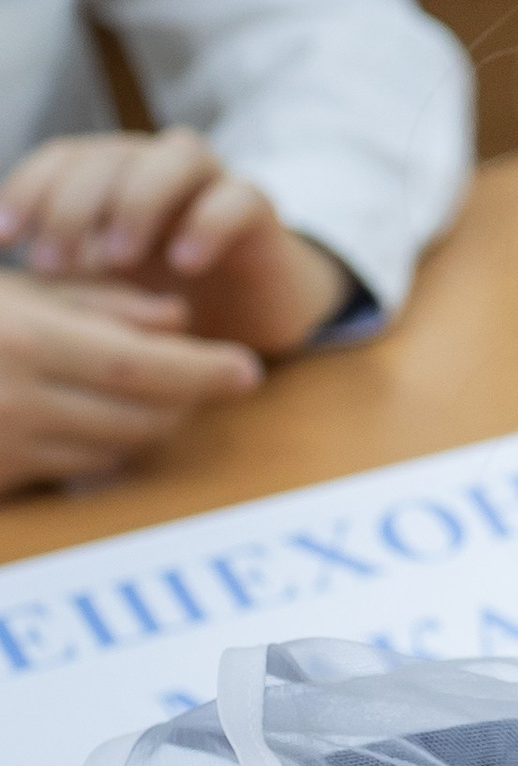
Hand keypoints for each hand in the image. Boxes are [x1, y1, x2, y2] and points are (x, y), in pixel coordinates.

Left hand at [0, 131, 353, 352]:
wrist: (246, 317)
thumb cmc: (161, 302)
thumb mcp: (97, 291)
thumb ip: (61, 273)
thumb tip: (8, 288)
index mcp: (112, 177)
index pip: (62, 158)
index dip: (28, 189)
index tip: (3, 239)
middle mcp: (158, 167)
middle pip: (110, 155)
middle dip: (72, 206)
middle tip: (52, 264)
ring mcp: (212, 183)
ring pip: (176, 155)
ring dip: (138, 202)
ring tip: (118, 259)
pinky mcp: (260, 211)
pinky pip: (237, 197)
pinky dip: (208, 224)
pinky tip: (185, 264)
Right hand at [0, 273, 261, 491]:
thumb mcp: (20, 287)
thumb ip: (100, 298)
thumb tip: (178, 319)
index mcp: (27, 338)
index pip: (140, 366)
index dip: (202, 370)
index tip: (246, 368)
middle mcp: (17, 401)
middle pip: (142, 417)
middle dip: (184, 398)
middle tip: (199, 373)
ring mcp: (9, 447)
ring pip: (117, 449)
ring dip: (145, 421)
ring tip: (138, 385)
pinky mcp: (2, 478)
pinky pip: (77, 470)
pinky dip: (101, 444)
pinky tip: (88, 411)